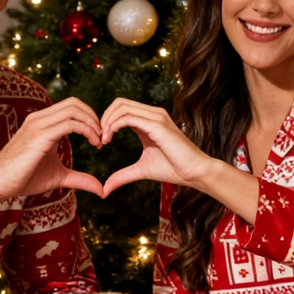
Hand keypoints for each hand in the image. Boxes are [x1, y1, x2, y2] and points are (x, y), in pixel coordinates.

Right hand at [0, 97, 103, 200]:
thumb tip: (101, 189)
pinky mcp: (40, 136)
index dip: (90, 119)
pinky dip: (87, 130)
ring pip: (74, 109)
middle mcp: (40, 119)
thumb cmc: (22, 179)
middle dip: (94, 117)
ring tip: (99, 141)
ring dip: (93, 123)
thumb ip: (79, 179)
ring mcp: (39, 125)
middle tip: (103, 137)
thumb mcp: (57, 178)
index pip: (71, 107)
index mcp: (42, 123)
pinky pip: (70, 124)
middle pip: (75, 103)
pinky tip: (94, 143)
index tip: (98, 139)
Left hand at [100, 98, 216, 195]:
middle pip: (119, 103)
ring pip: (122, 107)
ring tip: (103, 141)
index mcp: (148, 121)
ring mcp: (156, 117)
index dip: (107, 121)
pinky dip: (114, 126)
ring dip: (107, 122)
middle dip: (104, 119)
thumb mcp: (141, 170)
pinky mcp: (158, 125)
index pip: (121, 108)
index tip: (101, 142)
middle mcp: (152, 114)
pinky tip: (109, 139)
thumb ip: (122, 176)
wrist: (193, 172)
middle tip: (99, 139)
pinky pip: (129, 117)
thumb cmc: (172, 169)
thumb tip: (105, 190)